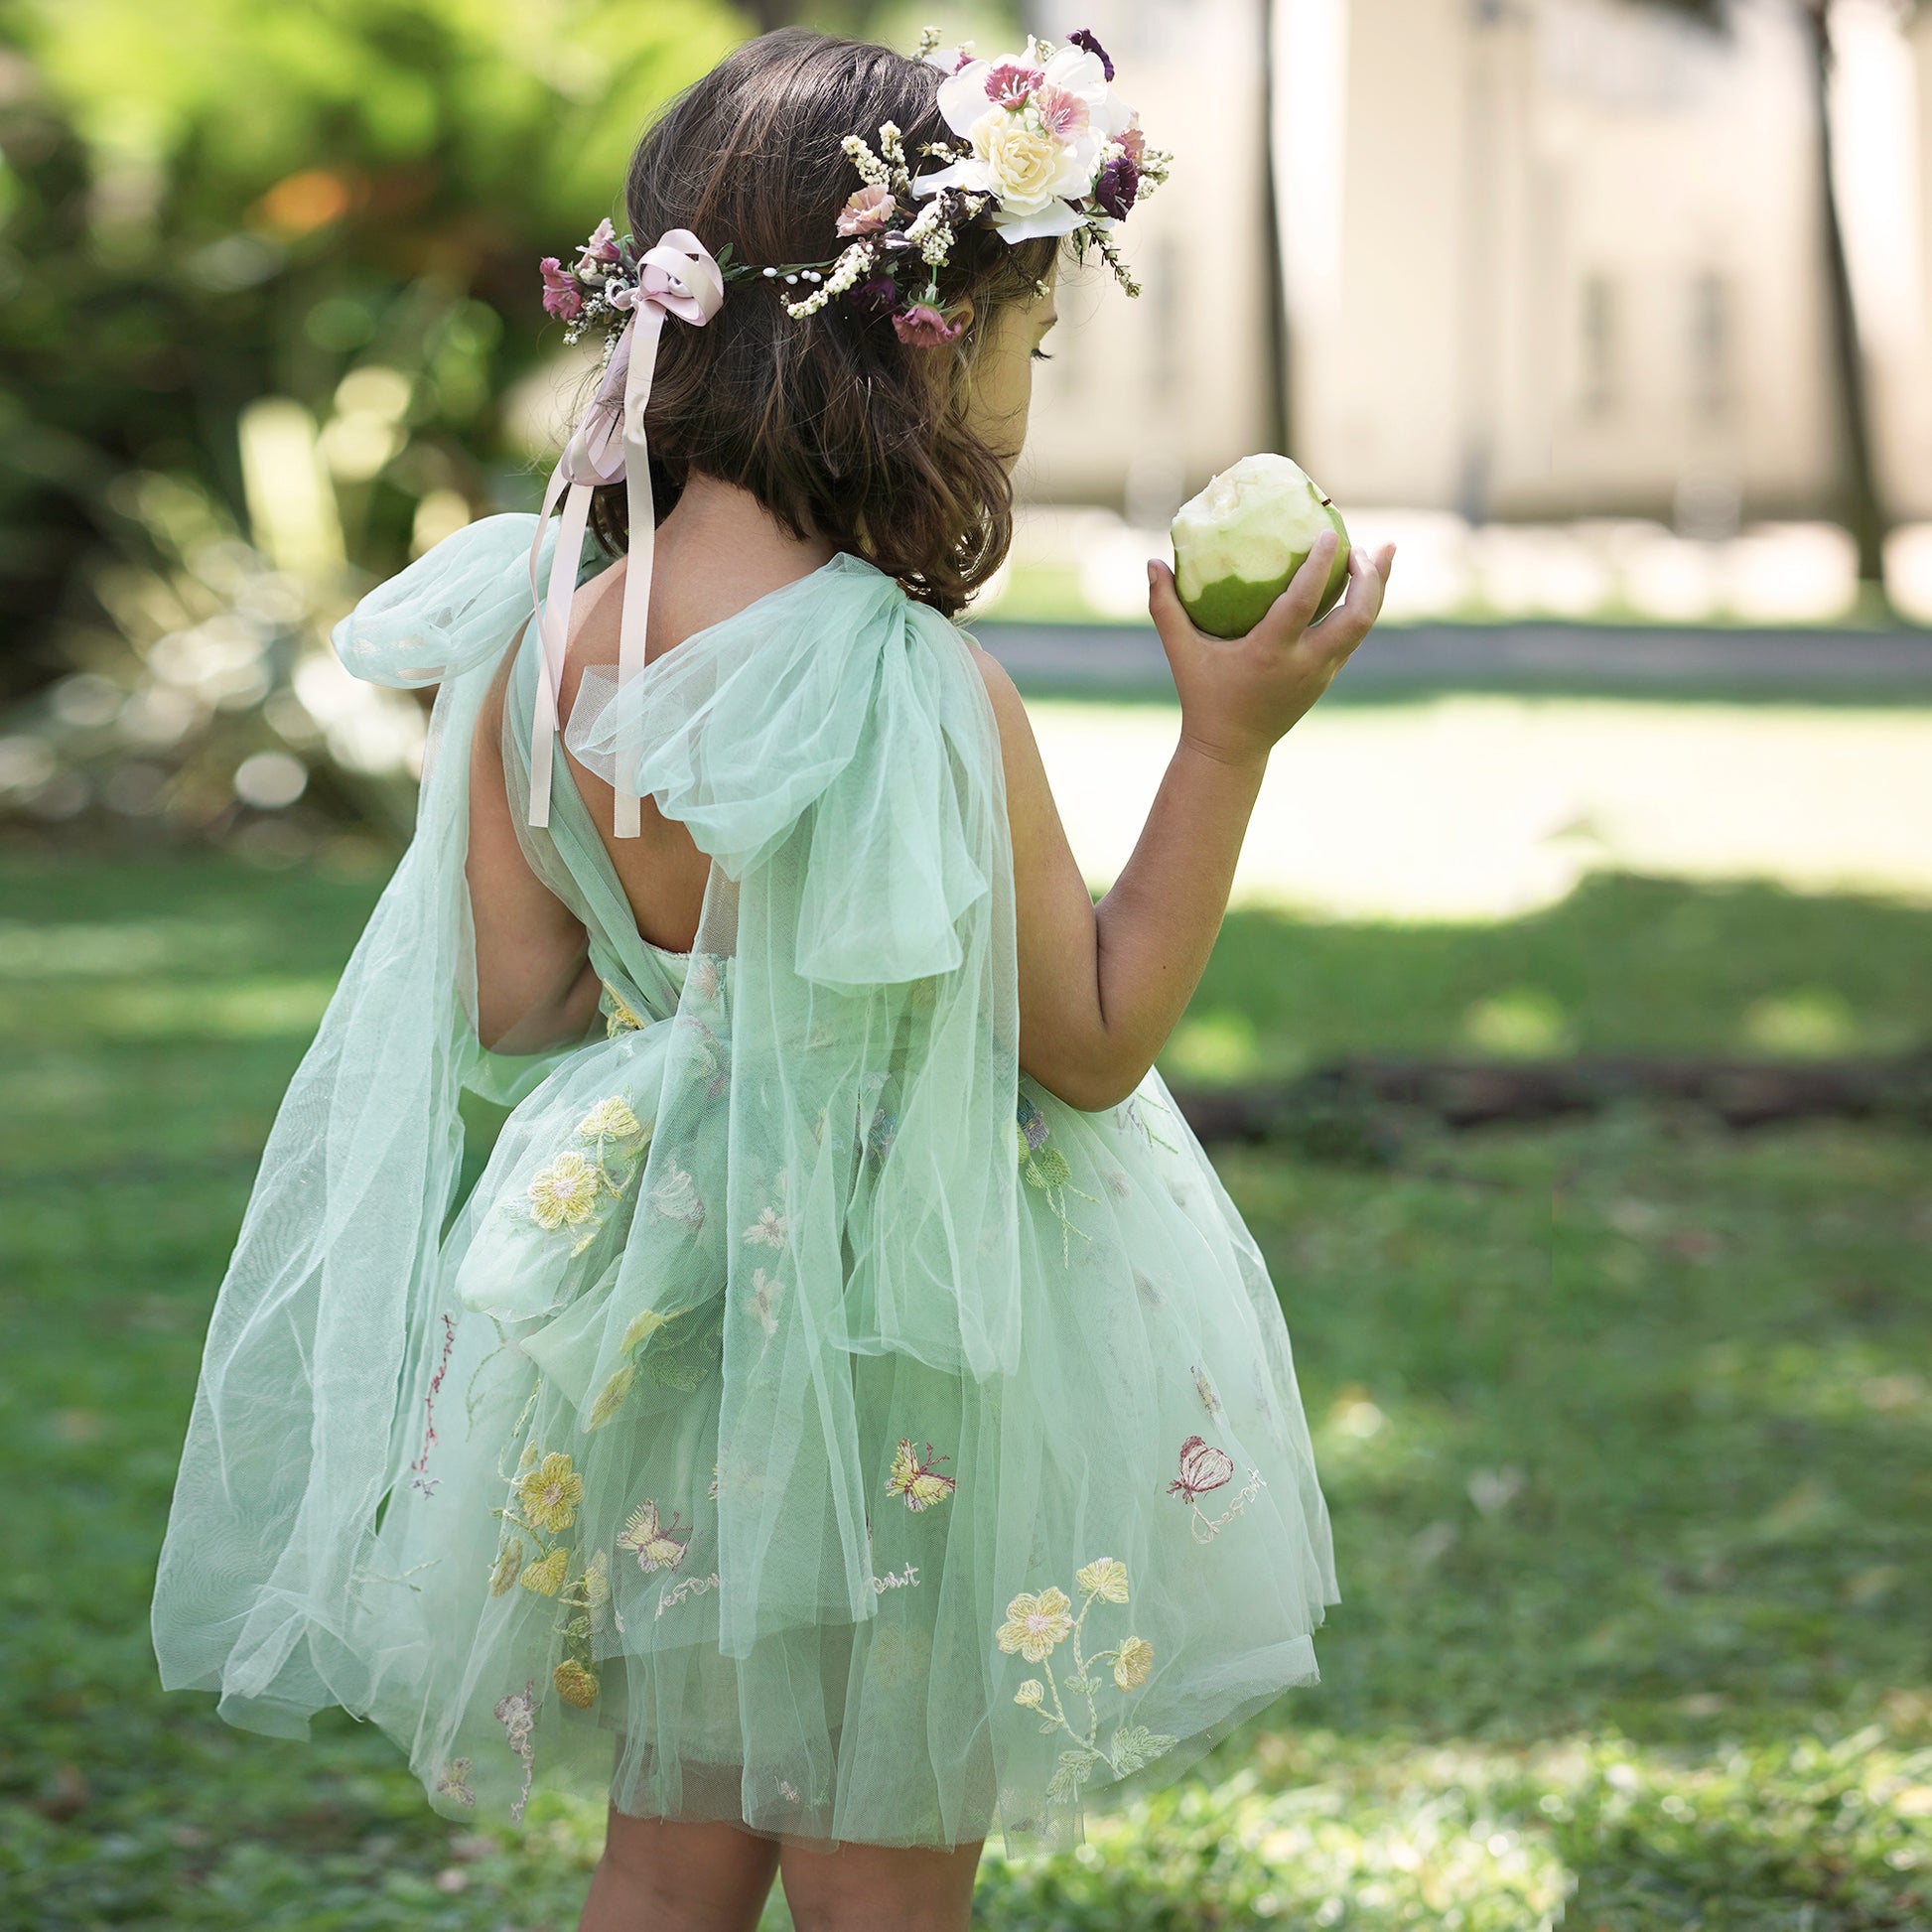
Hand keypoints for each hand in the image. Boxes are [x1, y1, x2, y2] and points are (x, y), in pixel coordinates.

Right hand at [1147, 533, 1395, 768]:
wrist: (1231, 749)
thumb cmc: (1203, 695)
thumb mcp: (1181, 654)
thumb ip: (1165, 608)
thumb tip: (1152, 562)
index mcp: (1270, 654)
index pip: (1303, 604)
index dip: (1319, 567)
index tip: (1328, 534)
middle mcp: (1304, 664)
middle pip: (1358, 618)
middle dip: (1371, 578)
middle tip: (1365, 545)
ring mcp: (1322, 673)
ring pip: (1364, 627)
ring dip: (1376, 588)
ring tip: (1380, 551)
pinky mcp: (1327, 676)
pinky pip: (1354, 635)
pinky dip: (1363, 606)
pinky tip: (1363, 582)